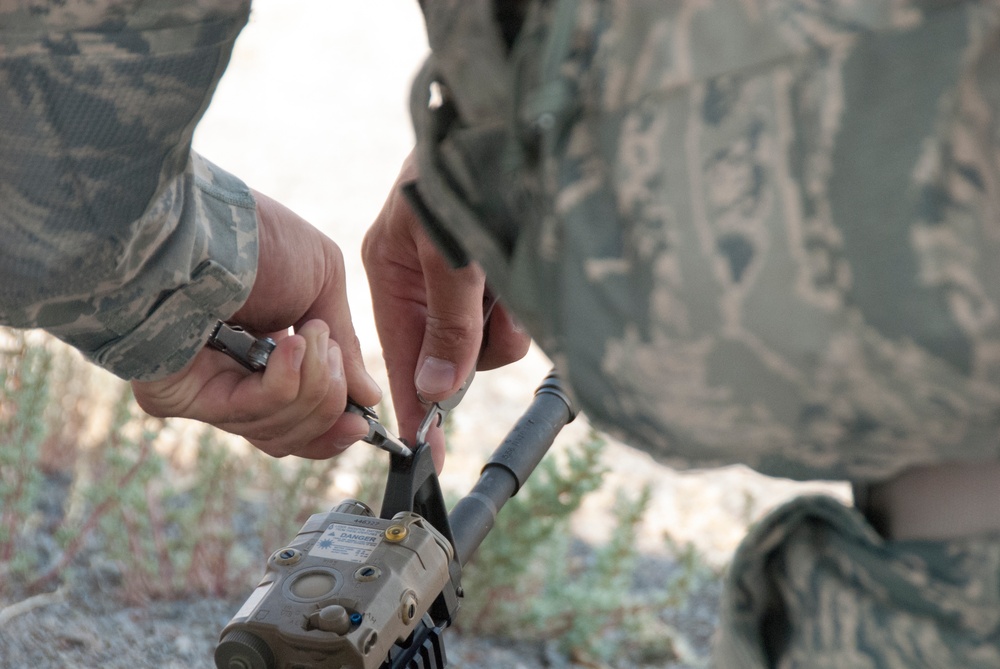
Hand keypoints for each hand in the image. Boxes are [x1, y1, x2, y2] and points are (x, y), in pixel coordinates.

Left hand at [132, 190, 381, 458]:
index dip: (333, 426)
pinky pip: (247, 415)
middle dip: (327, 403)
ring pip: (275, 432)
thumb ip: (343, 346)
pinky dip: (283, 385)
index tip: (361, 423)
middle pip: (293, 434)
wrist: (213, 224)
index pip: (299, 417)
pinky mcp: (177, 395)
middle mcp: (230, 378)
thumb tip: (367, 397)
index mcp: (263, 355)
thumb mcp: (323, 285)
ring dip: (312, 385)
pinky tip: (289, 347)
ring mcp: (201, 389)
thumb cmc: (263, 239)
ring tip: (309, 335)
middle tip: (330, 354)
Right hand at [362, 153, 530, 469]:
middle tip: (490, 302)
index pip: (400, 358)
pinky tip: (519, 263)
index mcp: (392, 273)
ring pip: (491, 337)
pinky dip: (521, 299)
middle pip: (454, 353)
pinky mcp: (496, 268)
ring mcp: (463, 276)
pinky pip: (515, 313)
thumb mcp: (450, 253)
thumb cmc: (462, 175)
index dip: (413, 408)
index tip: (424, 453)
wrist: (506, 120)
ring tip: (504, 268)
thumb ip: (449, 323)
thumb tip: (440, 390)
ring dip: (507, 316)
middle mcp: (424, 280)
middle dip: (478, 341)